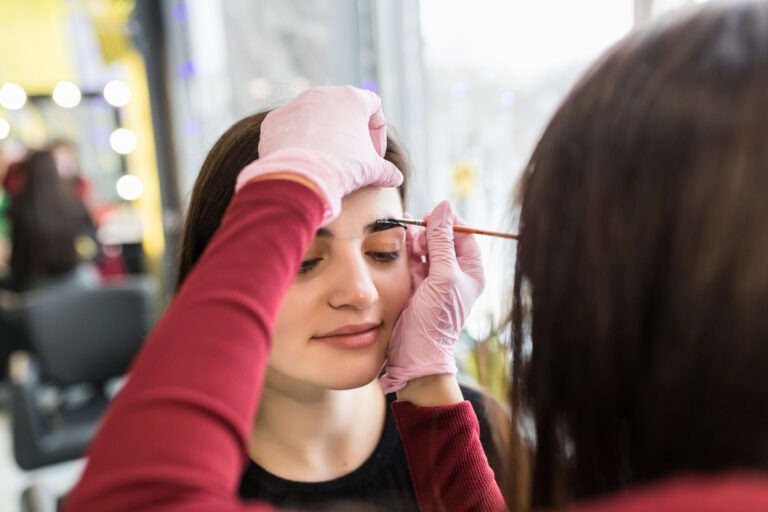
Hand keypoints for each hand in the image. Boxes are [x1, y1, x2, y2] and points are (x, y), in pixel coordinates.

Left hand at [234, 86, 401, 223]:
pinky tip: (303, 163)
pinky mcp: (274, 120)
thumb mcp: (372, 170)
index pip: (373, 106)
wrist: (300, 177)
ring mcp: (295, 104)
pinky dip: (298, 143)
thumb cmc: (342, 167)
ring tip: (325, 161)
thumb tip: (396, 178)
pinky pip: (290, 129)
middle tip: (351, 157)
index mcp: (352, 98)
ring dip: (323, 136)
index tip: (375, 154)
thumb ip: (387, 171)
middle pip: (342, 110)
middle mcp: (323, 94)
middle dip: (349, 133)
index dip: (377, 131)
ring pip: (315, 118)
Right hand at [380, 201, 484, 393]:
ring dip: (417, 239)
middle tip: (417, 225)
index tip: (433, 214)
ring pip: (426, 249)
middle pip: (444, 240)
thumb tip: (443, 207)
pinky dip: (407, 251)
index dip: (450, 222)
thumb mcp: (443, 275)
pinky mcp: (416, 286)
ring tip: (406, 232)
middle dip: (430, 230)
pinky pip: (413, 261)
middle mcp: (455, 274)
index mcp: (471, 272)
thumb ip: (442, 241)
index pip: (465, 236)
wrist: (416, 351)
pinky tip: (400, 242)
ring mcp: (435, 280)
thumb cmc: (437, 317)